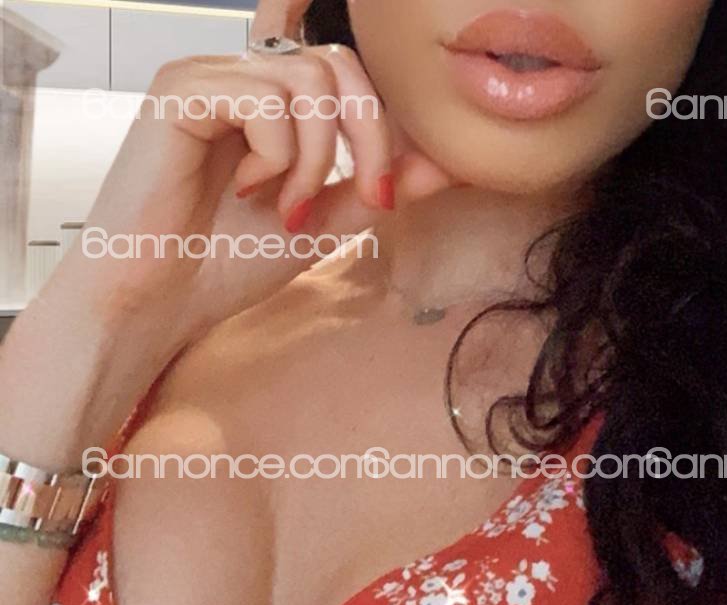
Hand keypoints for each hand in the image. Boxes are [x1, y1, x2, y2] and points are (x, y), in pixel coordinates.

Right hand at [40, 0, 453, 342]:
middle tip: (365, 198)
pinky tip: (246, 188)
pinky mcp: (179, 92)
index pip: (350, 75)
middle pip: (338, 64)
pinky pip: (261, 98)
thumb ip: (379, 188)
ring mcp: (209, 77)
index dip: (383, 127)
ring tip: (288, 207)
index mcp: (274, 101)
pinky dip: (274, 154)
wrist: (161, 299)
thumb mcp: (325, 223)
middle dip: (368, 137)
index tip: (384, 195)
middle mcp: (242, 76)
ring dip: (316, 157)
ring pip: (306, 79)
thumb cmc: (229, 261)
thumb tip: (446, 162)